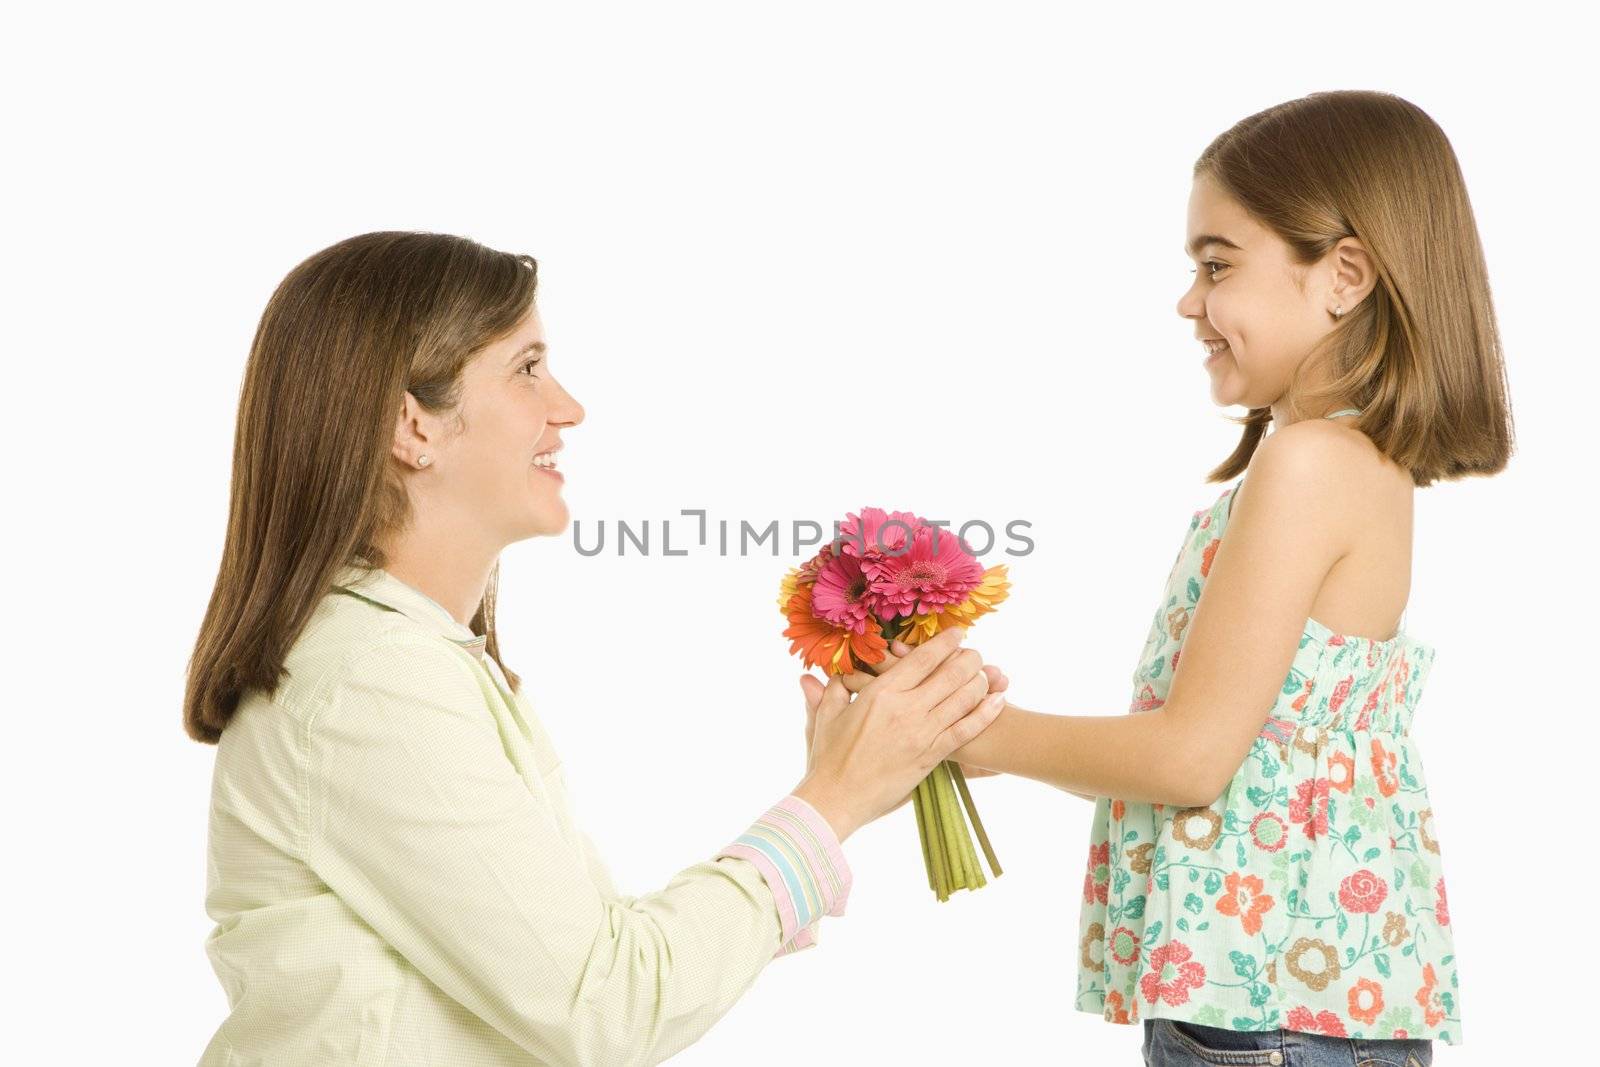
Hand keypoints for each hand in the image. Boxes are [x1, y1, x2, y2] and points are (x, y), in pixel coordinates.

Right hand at [795, 629, 1006, 838]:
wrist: (836, 799)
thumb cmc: (827, 759)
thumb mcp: (824, 717)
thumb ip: (828, 691)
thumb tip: (815, 675)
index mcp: (880, 692)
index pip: (922, 658)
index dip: (945, 642)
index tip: (958, 633)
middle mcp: (906, 708)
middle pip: (951, 673)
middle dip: (970, 658)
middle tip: (976, 653)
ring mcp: (922, 733)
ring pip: (963, 698)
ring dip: (980, 681)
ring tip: (989, 673)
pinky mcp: (931, 756)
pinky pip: (966, 729)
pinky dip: (986, 712)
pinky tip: (999, 700)